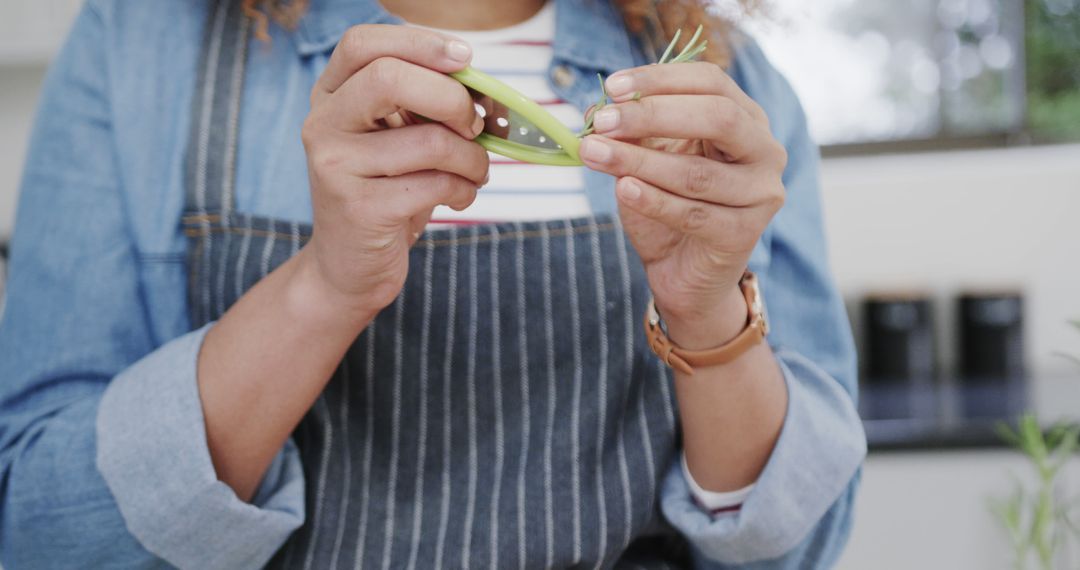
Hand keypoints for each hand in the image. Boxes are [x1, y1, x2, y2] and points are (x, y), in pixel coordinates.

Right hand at [300, 25, 488, 318]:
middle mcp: (322, 125)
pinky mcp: (359, 209)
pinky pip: (435, 184)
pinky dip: (464, 190)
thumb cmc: (385, 193)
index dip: (419, 43)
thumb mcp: (397, 140)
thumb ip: (425, 106)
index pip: (362, 44)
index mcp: (330, 96)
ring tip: (476, 173)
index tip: (465, 60)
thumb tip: (484, 92)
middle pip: (389, 78)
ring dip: (473, 158)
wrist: (349, 267)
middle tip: (475, 125)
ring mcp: (335, 167)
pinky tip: (459, 198)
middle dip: (451, 98)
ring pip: (429, 140)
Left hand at [578, 62, 786, 347]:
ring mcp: (761, 194)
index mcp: (746, 118)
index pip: (711, 82)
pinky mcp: (744, 234)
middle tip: (603, 121)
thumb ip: (635, 132)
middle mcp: (764, 151)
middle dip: (653, 115)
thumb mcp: (650, 157)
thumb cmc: (669, 205)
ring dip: (639, 161)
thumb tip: (596, 111)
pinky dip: (653, 200)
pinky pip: (693, 214)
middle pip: (718, 118)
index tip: (612, 87)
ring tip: (594, 153)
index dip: (661, 80)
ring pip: (697, 172)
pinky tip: (623, 188)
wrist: (684, 273)